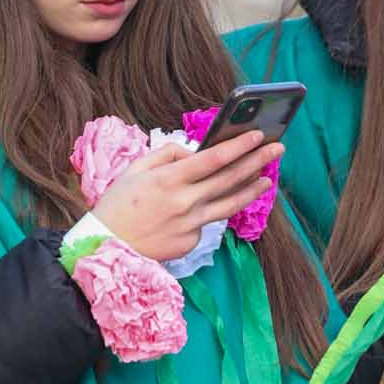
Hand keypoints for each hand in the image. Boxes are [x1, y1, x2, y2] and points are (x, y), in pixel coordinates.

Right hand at [92, 133, 281, 265]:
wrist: (106, 248)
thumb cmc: (118, 205)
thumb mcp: (135, 170)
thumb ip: (167, 155)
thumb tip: (194, 151)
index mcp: (169, 180)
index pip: (213, 159)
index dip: (239, 146)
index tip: (258, 135)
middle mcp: (184, 202)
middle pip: (229, 179)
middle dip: (256, 161)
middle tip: (276, 149)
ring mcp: (190, 225)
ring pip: (229, 204)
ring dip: (252, 189)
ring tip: (267, 178)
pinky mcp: (190, 243)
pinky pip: (206, 222)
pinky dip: (208, 211)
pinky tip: (205, 207)